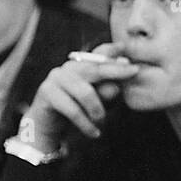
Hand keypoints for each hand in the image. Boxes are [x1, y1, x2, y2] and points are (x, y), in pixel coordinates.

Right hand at [20, 43, 139, 144]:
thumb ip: (106, 92)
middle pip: (95, 68)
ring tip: (102, 123)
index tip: (127, 47)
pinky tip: (94, 133)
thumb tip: (116, 86)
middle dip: (116, 71)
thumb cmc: (75, 111)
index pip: (98, 54)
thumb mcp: (96, 102)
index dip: (113, 50)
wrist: (46, 126)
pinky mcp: (47, 93)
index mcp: (81, 67)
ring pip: (85, 92)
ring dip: (97, 110)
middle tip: (134, 73)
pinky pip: (72, 109)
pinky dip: (85, 124)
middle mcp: (68, 68)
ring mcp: (56, 78)